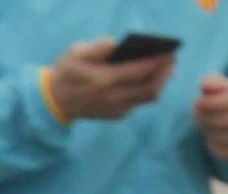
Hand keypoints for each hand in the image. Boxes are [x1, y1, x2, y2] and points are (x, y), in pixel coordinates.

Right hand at [44, 38, 176, 122]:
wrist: (55, 103)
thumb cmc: (66, 73)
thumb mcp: (75, 54)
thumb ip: (96, 48)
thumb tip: (115, 44)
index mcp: (104, 80)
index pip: (140, 70)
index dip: (158, 61)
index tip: (170, 51)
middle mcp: (114, 97)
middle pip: (150, 87)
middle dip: (165, 73)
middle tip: (173, 60)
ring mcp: (116, 109)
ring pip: (148, 97)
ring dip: (160, 83)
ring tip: (167, 69)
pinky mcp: (117, 115)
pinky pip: (139, 102)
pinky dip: (148, 90)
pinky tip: (151, 79)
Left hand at [193, 75, 227, 160]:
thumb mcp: (224, 87)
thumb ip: (213, 83)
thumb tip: (205, 85)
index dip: (210, 103)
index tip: (198, 102)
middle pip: (226, 120)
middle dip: (206, 118)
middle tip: (196, 114)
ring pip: (223, 137)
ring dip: (208, 130)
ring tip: (203, 123)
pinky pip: (223, 152)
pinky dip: (212, 144)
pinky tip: (212, 135)